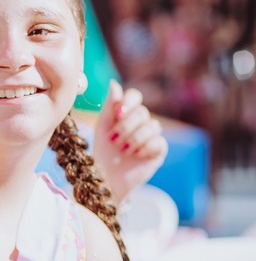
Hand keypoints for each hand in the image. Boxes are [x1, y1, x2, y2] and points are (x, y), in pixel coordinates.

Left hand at [92, 80, 167, 202]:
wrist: (106, 177)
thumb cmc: (102, 151)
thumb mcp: (102, 127)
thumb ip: (109, 106)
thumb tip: (114, 83)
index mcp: (126, 113)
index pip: (134, 96)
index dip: (128, 101)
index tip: (117, 113)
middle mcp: (141, 122)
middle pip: (142, 112)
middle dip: (126, 127)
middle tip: (113, 140)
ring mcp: (152, 135)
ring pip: (152, 126)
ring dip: (134, 139)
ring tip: (123, 150)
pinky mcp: (159, 150)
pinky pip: (158, 141)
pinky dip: (144, 149)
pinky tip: (135, 156)